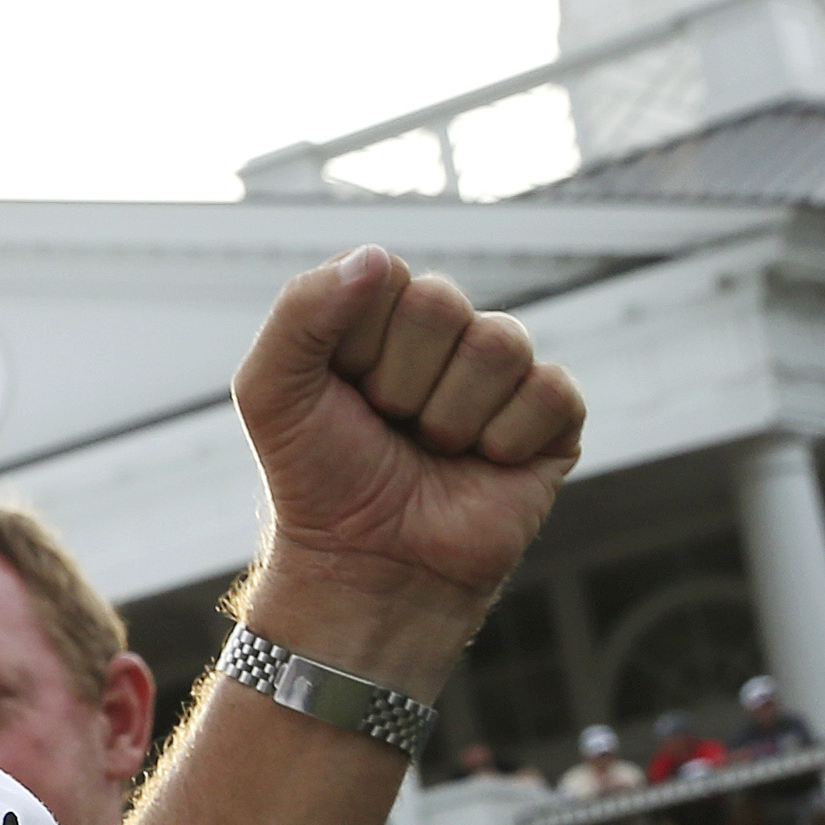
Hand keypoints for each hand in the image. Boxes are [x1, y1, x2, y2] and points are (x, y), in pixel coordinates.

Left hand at [231, 246, 585, 639]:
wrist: (369, 567)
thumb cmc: (318, 481)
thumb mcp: (272, 394)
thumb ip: (301, 313)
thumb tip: (377, 258)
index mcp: (377, 315)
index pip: (385, 276)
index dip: (358, 343)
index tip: (341, 392)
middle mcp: (443, 334)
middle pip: (442, 304)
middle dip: (401, 382)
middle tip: (388, 427)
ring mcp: (500, 373)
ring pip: (498, 344)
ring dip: (450, 416)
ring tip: (431, 450)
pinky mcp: (552, 416)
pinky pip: (549, 390)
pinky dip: (504, 441)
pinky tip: (481, 466)